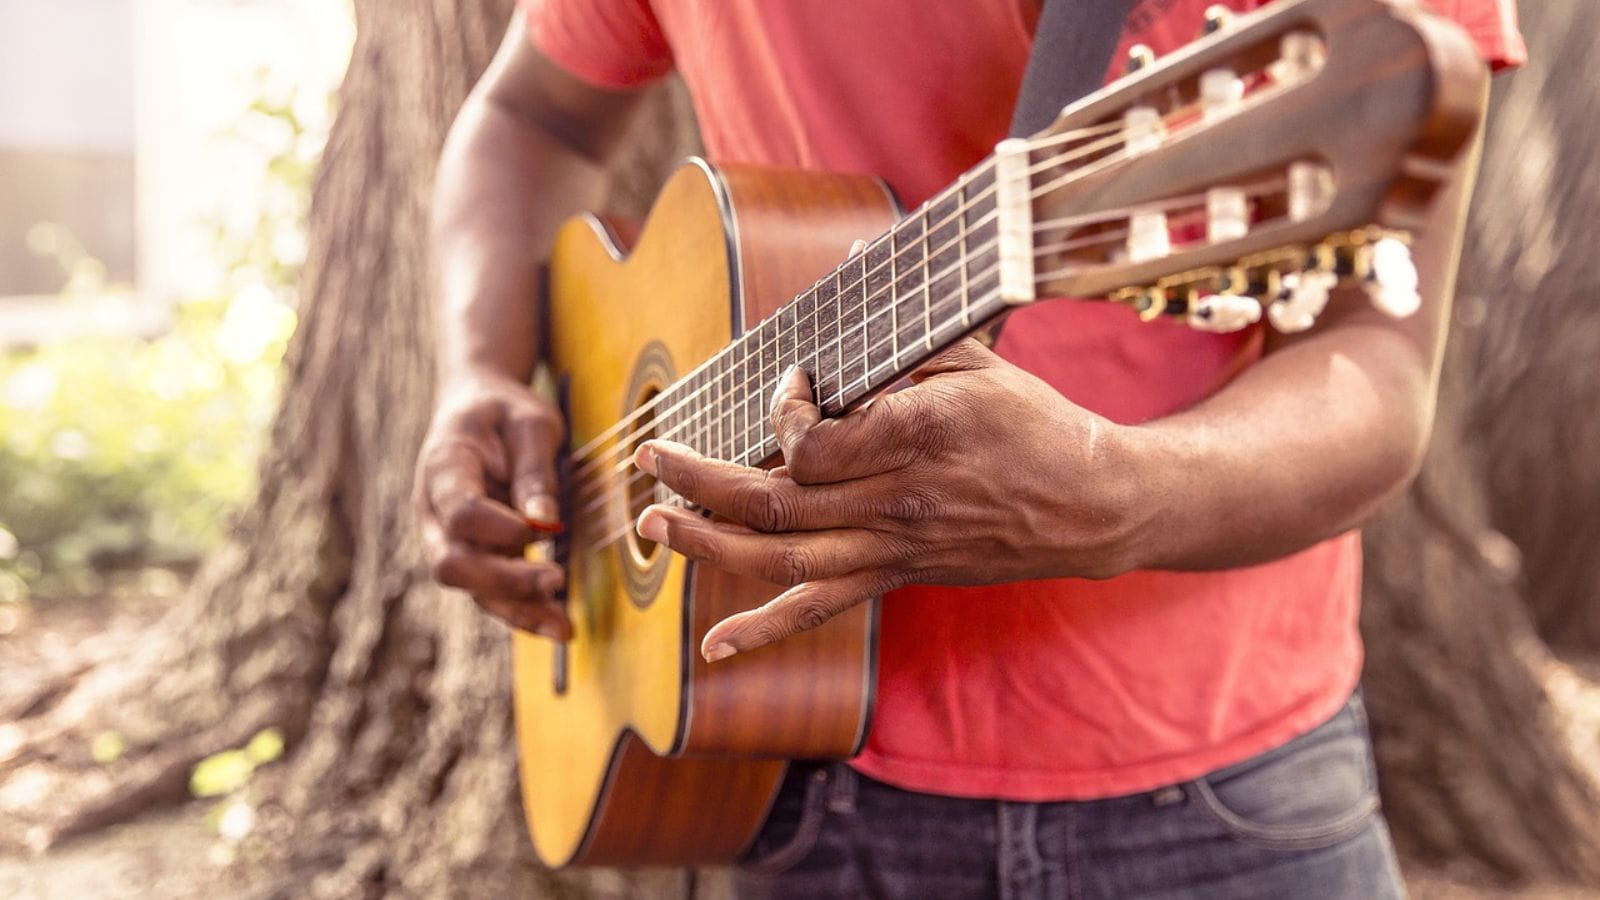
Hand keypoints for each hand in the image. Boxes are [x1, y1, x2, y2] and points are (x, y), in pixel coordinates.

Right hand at [414, 368, 569, 637]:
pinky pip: (491, 593)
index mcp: (444, 467)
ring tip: (564, 629)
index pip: (458, 511)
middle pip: (453, 563)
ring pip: (472, 589)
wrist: (476, 407)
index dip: (496, 527)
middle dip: (504, 581)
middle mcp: (435, 512)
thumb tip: (546, 525)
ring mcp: (448, 539)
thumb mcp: (530, 423)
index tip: (540, 530)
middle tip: (556, 581)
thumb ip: (535, 472)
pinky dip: (523, 610)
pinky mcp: (474, 556)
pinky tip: (558, 624)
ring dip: (518, 610)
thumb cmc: (505, 411)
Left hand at [632, 339, 1144, 660]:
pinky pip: (821, 609)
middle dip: (698, 479)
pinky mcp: (895, 576)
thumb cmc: (1032, 422)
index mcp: (916, 437)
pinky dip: (764, 630)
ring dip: (707, 545)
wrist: (1089, 505)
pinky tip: (716, 649)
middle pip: (775, 503)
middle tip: (649, 457)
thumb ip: (902, 327)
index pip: (811, 444)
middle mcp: (896, 502)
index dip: (778, 414)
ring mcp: (893, 548)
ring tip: (653, 524)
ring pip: (781, 558)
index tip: (787, 384)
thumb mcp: (974, 356)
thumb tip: (852, 258)